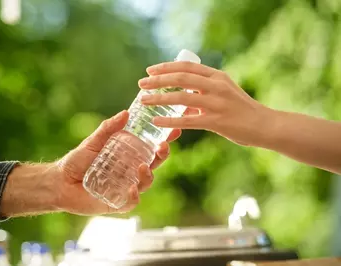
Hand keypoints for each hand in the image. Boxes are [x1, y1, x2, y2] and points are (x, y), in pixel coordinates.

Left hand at [55, 110, 180, 214]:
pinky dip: (134, 196)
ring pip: (145, 183)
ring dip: (148, 175)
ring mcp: (125, 187)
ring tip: (142, 167)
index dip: (163, 140)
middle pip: (153, 164)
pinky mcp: (116, 202)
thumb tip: (125, 113)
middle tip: (163, 146)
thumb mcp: (93, 142)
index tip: (174, 130)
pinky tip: (132, 189)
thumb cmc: (77, 161)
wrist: (59, 182)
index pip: (150, 147)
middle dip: (162, 156)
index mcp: (127, 155)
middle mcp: (129, 171)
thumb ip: (108, 128)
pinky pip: (131, 202)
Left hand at [138, 61, 272, 146]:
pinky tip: (156, 122)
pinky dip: (170, 121)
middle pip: (180, 78)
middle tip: (141, 84)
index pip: (187, 66)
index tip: (150, 70)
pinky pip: (188, 121)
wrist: (264, 125)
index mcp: (217, 76)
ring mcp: (216, 103)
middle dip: (157, 80)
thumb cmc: (241, 109)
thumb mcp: (224, 92)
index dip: (166, 67)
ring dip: (159, 98)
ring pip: (181, 98)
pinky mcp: (216, 121)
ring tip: (143, 100)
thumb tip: (180, 94)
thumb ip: (203, 90)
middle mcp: (216, 86)